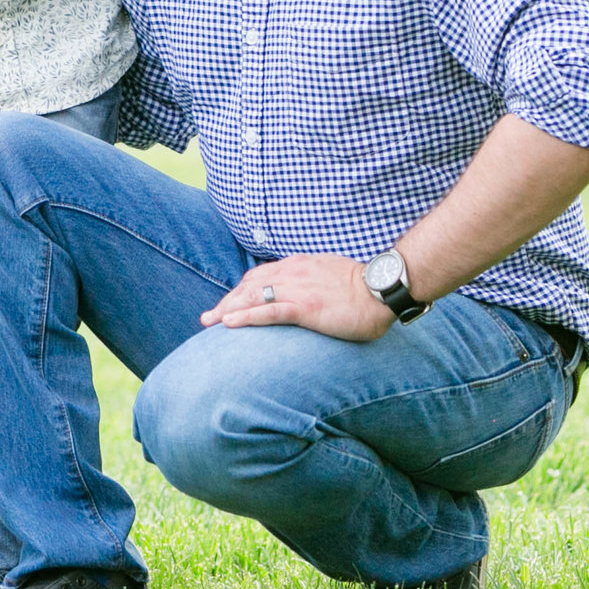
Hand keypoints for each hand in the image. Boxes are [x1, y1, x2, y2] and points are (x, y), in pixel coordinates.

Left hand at [201, 253, 393, 342]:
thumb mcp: (328, 273)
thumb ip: (310, 278)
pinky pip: (269, 312)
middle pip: (248, 286)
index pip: (258, 276)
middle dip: (226, 301)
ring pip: (252, 297)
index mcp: (297, 265)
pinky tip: (230, 324)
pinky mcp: (306, 308)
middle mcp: (291, 274)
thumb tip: (303, 289)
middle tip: (208, 317)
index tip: (227, 304)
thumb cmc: (361, 286)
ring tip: (210, 322)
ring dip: (228, 309)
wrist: (381, 288)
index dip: (239, 291)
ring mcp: (297, 290)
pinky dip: (246, 317)